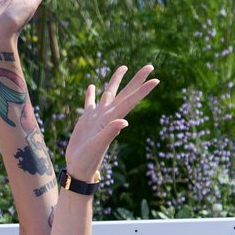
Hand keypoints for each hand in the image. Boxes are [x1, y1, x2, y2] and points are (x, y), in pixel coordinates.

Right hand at [66, 65, 158, 182]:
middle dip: (137, 80)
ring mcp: (97, 116)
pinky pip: (90, 102)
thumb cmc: (88, 159)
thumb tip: (124, 121)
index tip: (156, 79)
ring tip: (124, 67)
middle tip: (150, 66)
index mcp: (112, 119)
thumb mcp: (98, 145)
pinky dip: (91, 93)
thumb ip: (110, 132)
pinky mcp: (86, 119)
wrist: (78, 168)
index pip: (131, 101)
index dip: (143, 90)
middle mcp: (107, 115)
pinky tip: (92, 86)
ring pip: (109, 93)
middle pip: (125, 93)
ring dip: (116, 80)